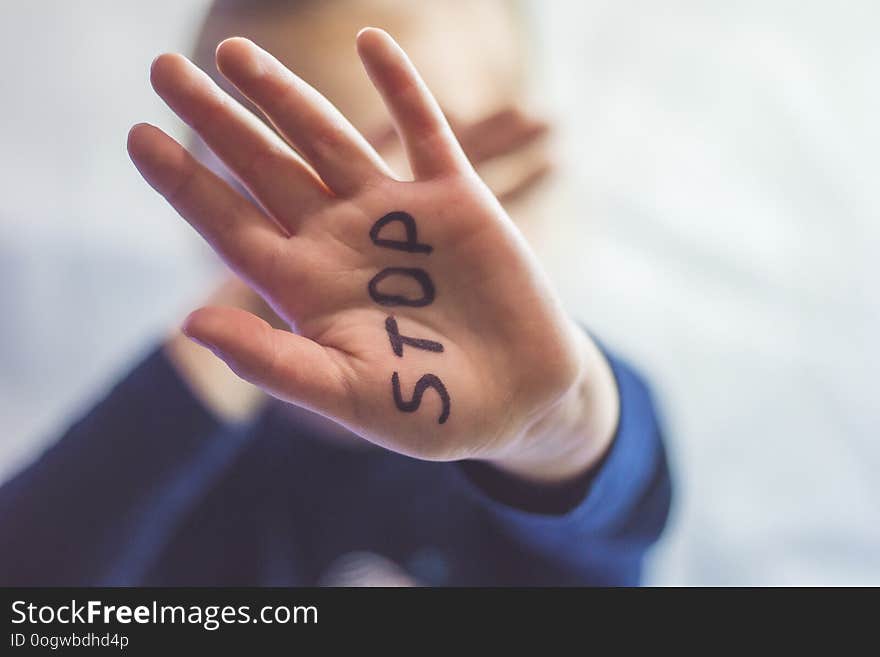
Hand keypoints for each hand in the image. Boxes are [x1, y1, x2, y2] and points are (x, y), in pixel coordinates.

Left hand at [128, 29, 617, 482]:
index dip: (184, 182)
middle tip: (164, 69)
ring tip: (234, 53)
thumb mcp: (349, 394)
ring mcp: (395, 213)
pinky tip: (371, 41)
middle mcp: (340, 239)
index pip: (230, 224)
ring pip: (328, 137)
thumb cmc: (432, 410)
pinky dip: (401, 86)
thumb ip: (274, 361)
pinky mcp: (455, 198)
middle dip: (217, 119)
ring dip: (284, 94)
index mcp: (306, 287)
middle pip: (265, 167)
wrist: (520, 398)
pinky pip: (424, 129)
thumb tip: (189, 323)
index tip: (138, 135)